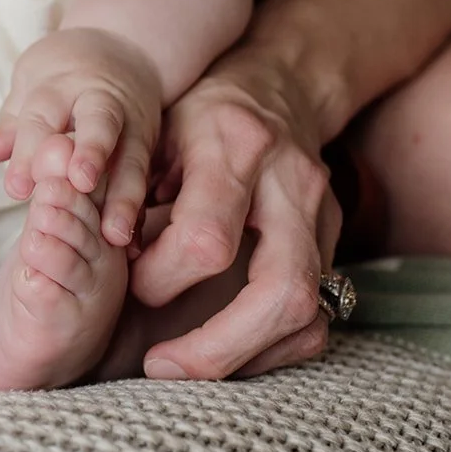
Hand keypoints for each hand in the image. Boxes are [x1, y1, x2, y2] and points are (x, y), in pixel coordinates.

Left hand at [0, 27, 162, 247]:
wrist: (125, 47)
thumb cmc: (64, 74)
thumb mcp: (32, 87)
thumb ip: (14, 125)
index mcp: (63, 84)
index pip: (43, 117)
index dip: (30, 152)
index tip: (17, 189)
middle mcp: (103, 99)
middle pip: (99, 123)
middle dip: (91, 151)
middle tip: (81, 184)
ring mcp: (134, 120)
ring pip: (132, 157)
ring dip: (124, 196)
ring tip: (114, 235)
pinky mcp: (152, 142)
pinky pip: (148, 177)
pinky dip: (141, 208)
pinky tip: (134, 241)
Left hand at [132, 43, 342, 378]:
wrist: (278, 83)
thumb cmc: (196, 111)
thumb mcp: (151, 126)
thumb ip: (129, 184)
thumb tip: (116, 255)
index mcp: (237, 147)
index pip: (207, 241)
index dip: (160, 277)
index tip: (129, 281)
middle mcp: (292, 185)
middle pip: (279, 291)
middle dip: (218, 345)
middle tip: (159, 367)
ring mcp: (324, 218)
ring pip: (306, 314)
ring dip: (246, 357)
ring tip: (188, 367)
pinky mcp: (334, 243)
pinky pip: (315, 315)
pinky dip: (270, 346)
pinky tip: (225, 350)